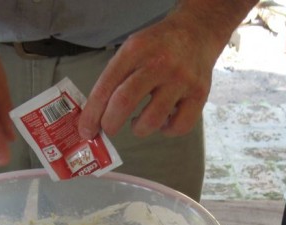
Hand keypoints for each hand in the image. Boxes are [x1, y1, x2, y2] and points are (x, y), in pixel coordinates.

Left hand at [78, 7, 222, 139]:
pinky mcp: (200, 95)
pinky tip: (162, 121)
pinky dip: (166, 131)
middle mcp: (159, 64)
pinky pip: (179, 126)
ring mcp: (181, 80)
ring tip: (138, 122)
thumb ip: (115, 77)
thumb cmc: (158, 47)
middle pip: (125, 101)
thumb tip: (94, 115)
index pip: (106, 86)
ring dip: (139, 129)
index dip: (92, 113)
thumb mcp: (132, 49)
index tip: (85, 130)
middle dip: (110, 123)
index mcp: (136, 50)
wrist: (197, 32)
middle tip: (108, 129)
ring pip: (152, 120)